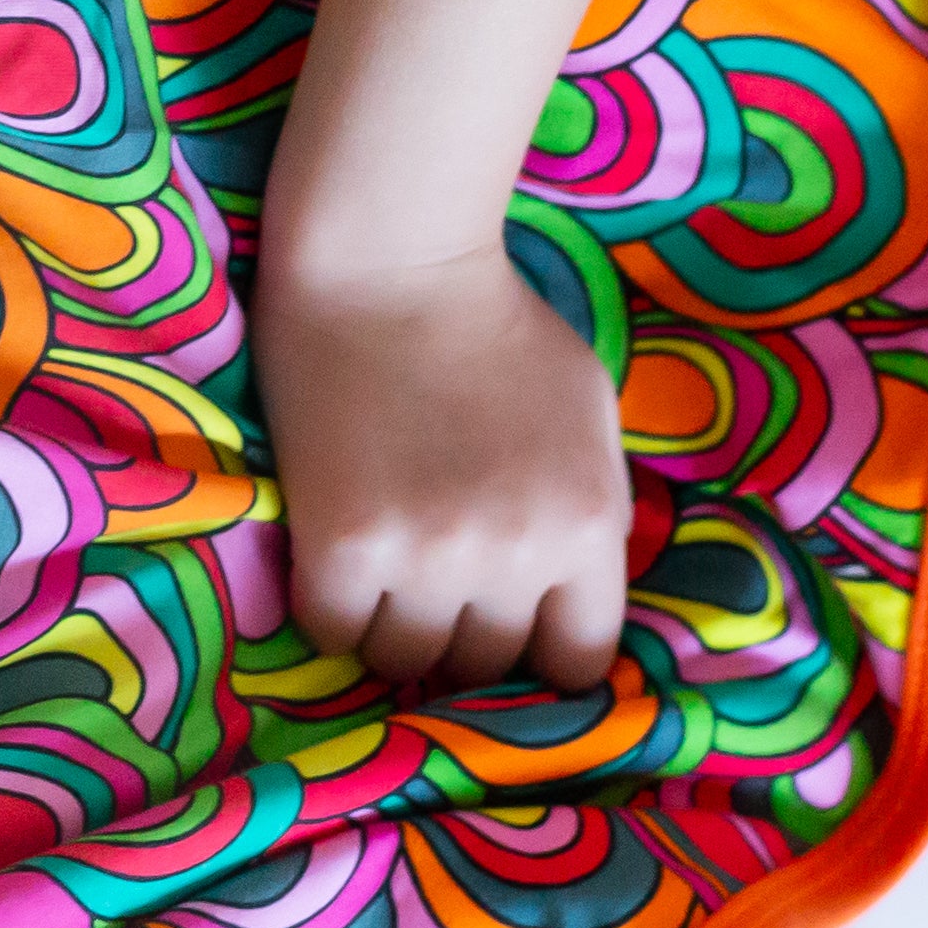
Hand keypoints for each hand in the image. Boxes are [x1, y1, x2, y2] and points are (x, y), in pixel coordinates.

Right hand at [256, 243, 631, 691]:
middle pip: (485, 664)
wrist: (390, 262)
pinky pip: (336, 634)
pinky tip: (337, 556)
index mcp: (591, 523)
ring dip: (393, 624)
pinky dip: (334, 608)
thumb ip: (592, 511)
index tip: (509, 630)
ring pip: (406, 659)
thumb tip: (572, 602)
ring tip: (384, 564)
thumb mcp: (591, 414)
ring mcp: (429, 556)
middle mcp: (518, 553)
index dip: (539, 654)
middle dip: (463, 631)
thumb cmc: (497, 326)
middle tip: (435, 579)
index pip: (578, 664)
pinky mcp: (345, 549)